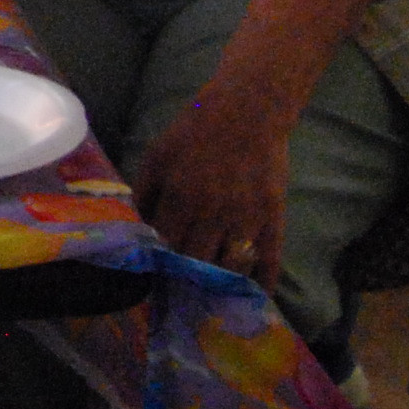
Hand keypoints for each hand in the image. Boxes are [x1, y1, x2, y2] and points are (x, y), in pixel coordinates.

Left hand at [131, 74, 296, 288]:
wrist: (249, 110)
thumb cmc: (196, 130)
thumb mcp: (158, 154)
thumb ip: (144, 190)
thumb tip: (135, 225)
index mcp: (181, 196)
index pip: (166, 243)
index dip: (158, 261)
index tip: (153, 276)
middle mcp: (213, 212)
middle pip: (196, 260)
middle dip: (185, 278)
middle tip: (178, 294)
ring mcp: (246, 217)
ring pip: (230, 265)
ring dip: (219, 283)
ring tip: (209, 298)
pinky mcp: (273, 217)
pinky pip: (269, 258)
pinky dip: (262, 282)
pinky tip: (255, 298)